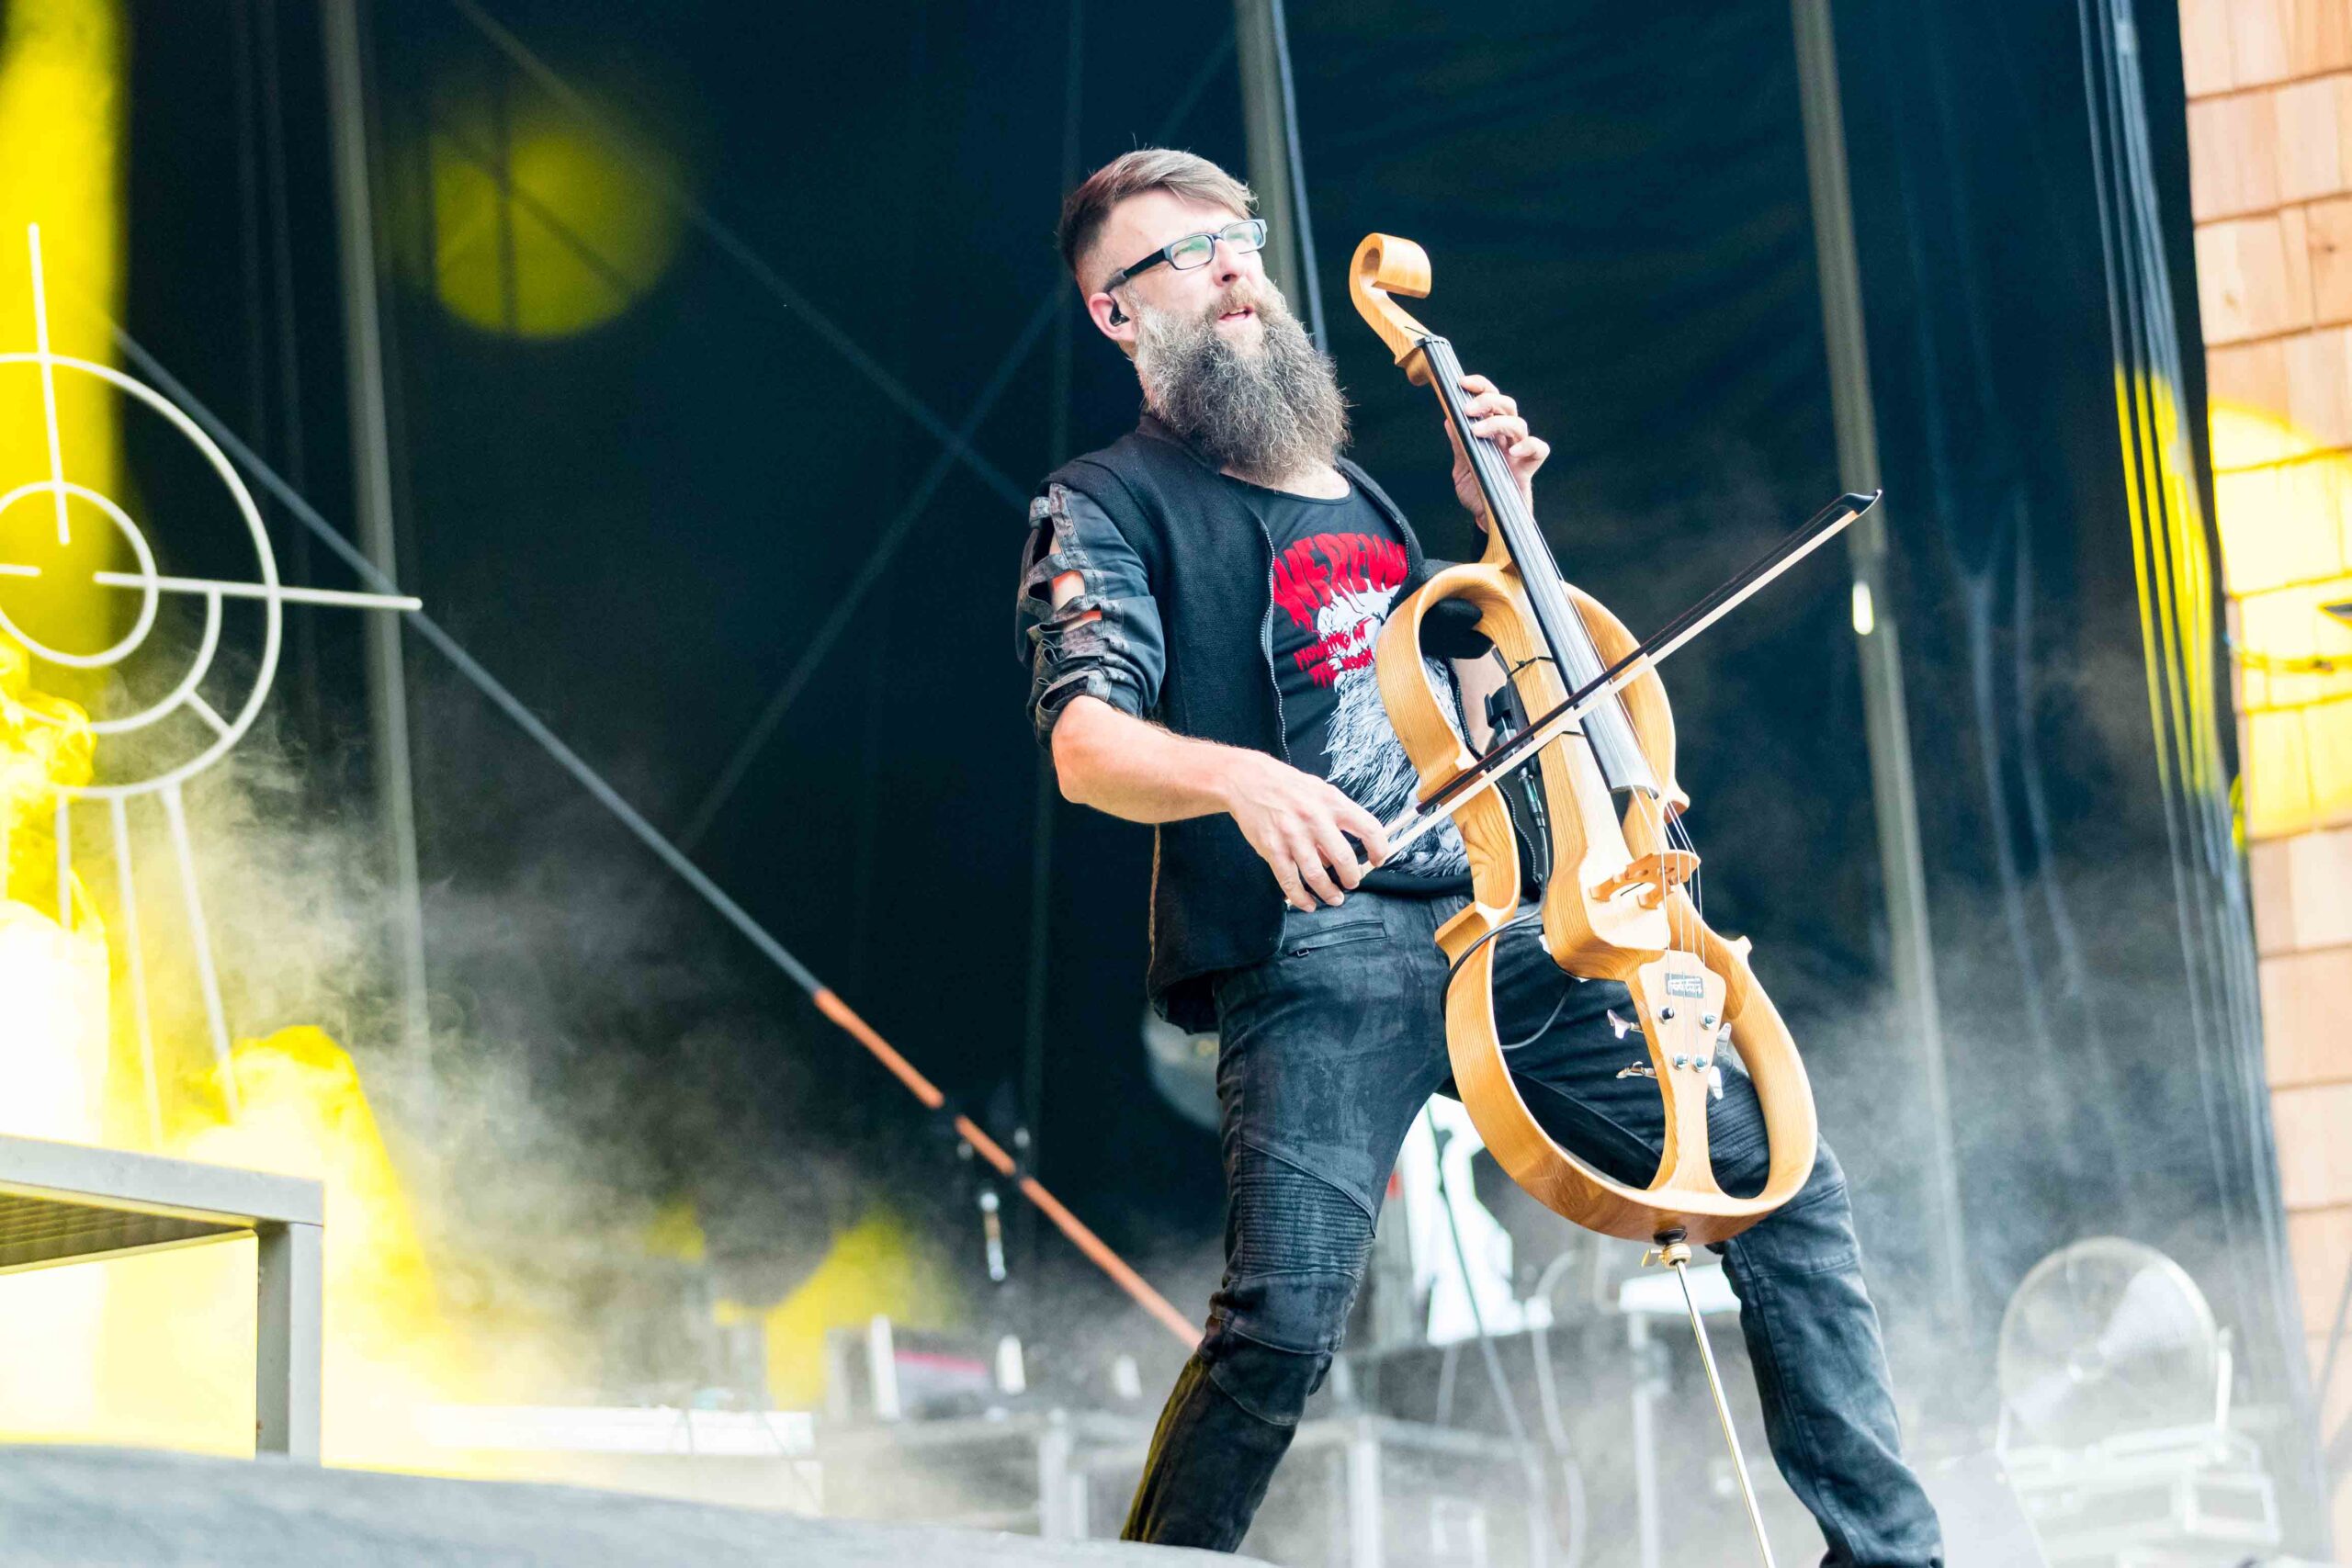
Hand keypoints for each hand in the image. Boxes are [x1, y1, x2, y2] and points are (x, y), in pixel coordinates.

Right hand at [1218, 750, 1390, 910]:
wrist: (1247, 780)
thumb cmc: (1287, 786)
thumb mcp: (1319, 791)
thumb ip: (1334, 818)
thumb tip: (1340, 855)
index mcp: (1332, 802)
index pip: (1368, 828)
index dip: (1379, 848)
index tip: (1378, 859)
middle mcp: (1314, 819)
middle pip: (1343, 858)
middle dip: (1352, 877)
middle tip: (1352, 883)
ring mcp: (1292, 835)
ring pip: (1316, 874)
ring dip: (1328, 892)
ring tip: (1334, 898)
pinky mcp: (1272, 848)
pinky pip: (1289, 880)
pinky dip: (1300, 897)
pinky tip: (1307, 903)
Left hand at [1445, 372, 1548, 525]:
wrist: (1488, 520)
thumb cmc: (1478, 491)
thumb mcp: (1462, 467)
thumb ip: (1459, 445)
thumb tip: (1449, 419)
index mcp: (1490, 430)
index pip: (1490, 399)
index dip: (1480, 386)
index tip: (1462, 383)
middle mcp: (1506, 436)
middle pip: (1506, 404)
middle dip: (1487, 401)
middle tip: (1468, 409)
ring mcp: (1519, 450)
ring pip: (1519, 423)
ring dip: (1498, 422)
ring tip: (1478, 432)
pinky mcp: (1529, 467)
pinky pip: (1539, 449)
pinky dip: (1528, 446)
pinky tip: (1513, 451)